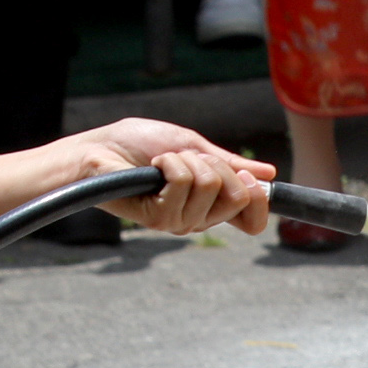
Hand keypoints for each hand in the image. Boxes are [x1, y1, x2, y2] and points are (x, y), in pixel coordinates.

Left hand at [58, 117, 275, 234]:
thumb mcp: (192, 147)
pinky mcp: (160, 218)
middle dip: (216, 165)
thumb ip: (228, 163)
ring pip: (210, 186)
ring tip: (162, 162)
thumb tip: (269, 173)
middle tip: (188, 158)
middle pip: (237, 196)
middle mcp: (198, 219)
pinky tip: (152, 168)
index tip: (247, 176)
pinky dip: (170, 164)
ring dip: (186, 160)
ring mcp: (179, 222)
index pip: (251, 218)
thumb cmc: (137, 145)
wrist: (98, 149)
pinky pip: (183, 183)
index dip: (259, 199)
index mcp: (209, 204)